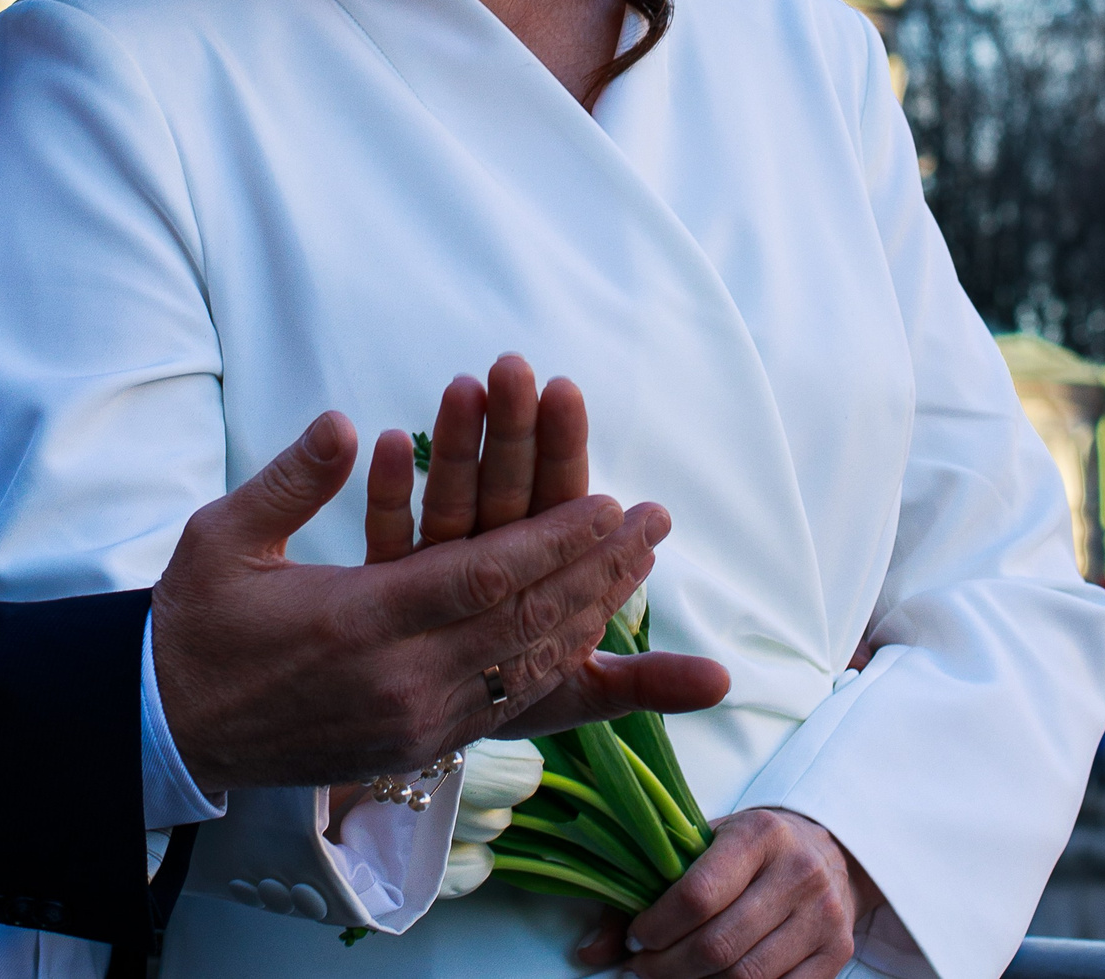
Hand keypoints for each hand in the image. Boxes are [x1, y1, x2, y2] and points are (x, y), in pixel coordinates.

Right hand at [152, 410, 688, 793]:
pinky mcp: (416, 746)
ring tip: (641, 567)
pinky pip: (505, 703)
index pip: (481, 578)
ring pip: (526, 667)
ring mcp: (414, 723)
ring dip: (591, 614)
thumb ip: (290, 480)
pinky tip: (591, 628)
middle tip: (655, 522)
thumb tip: (346, 424)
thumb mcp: (223, 536)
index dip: (554, 541)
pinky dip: (556, 663)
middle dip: (598, 569)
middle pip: (523, 622)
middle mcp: (400, 681)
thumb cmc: (196, 622)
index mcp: (356, 624)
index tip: (610, 504)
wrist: (168, 727)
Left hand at [365, 356, 727, 742]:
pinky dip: (385, 491)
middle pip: (507, 505)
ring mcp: (431, 595)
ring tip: (460, 380)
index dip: (564, 455)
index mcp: (545, 599)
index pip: (561, 518)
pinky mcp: (377, 602)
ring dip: (453, 448)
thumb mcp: (575, 694)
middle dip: (514, 433)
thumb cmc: (507, 695)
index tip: (565, 388)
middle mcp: (493, 595)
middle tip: (514, 362)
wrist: (410, 742)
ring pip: (448, 514)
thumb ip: (643, 683)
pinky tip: (382, 438)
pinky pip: (383, 540)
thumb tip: (727, 684)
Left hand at [575, 810, 875, 978]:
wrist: (829, 854)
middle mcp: (798, 872)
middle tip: (642, 968)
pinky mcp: (838, 954)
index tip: (636, 940)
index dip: (656, 928)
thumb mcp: (703, 847)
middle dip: (667, 967)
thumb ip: (646, 892)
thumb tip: (588, 953)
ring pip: (747, 977)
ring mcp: (824, 916)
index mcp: (759, 833)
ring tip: (670, 976)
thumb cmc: (752, 849)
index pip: (697, 894)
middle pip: (718, 944)